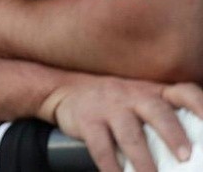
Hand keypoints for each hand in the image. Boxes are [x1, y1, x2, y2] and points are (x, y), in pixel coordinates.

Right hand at [40, 76, 202, 171]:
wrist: (65, 89)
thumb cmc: (115, 102)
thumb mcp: (141, 98)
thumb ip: (166, 115)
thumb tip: (194, 149)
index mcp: (154, 92)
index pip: (184, 93)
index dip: (201, 106)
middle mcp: (133, 96)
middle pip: (157, 112)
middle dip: (173, 135)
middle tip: (185, 156)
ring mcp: (109, 107)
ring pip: (130, 134)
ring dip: (143, 160)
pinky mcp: (87, 121)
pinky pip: (101, 147)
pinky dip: (111, 166)